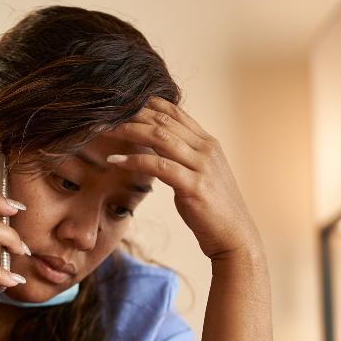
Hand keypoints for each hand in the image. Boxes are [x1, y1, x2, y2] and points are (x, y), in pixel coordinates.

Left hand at [104, 97, 261, 260]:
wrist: (234, 237)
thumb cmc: (212, 210)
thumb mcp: (198, 176)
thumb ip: (182, 160)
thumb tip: (156, 152)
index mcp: (208, 144)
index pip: (176, 113)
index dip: (148, 104)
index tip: (123, 103)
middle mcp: (207, 150)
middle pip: (164, 122)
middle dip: (133, 116)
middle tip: (106, 115)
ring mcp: (202, 166)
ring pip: (161, 138)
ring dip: (130, 132)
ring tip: (107, 131)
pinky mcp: (195, 186)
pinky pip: (159, 166)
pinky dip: (135, 161)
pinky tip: (116, 161)